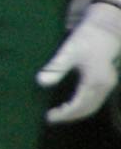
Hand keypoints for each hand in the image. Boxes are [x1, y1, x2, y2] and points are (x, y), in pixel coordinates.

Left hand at [38, 2, 120, 123]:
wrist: (106, 30)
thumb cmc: (86, 38)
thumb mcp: (68, 51)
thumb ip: (56, 67)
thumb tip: (40, 82)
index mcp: (95, 81)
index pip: (79, 105)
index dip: (64, 114)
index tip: (48, 117)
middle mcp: (105, 86)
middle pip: (87, 109)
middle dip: (69, 116)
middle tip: (51, 118)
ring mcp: (108, 85)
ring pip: (93, 106)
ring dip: (76, 113)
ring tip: (58, 114)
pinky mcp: (107, 82)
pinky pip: (96, 101)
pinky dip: (83, 106)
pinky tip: (70, 105)